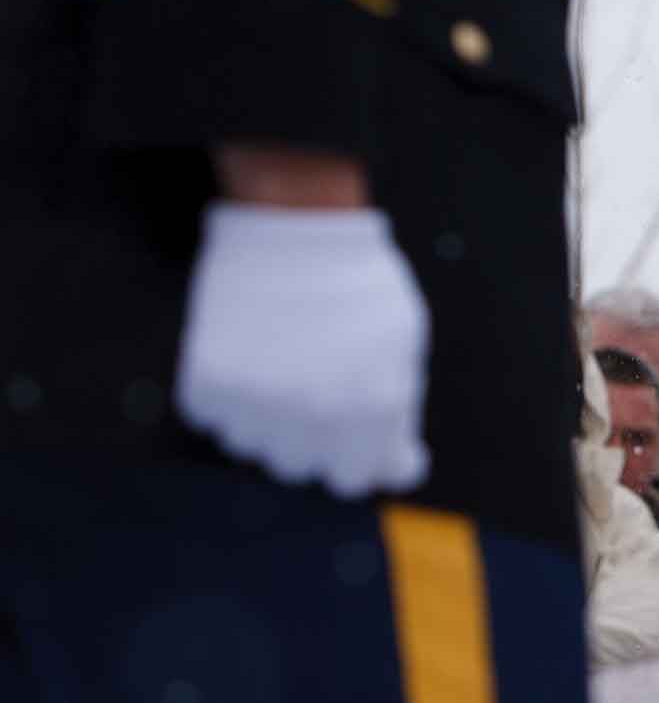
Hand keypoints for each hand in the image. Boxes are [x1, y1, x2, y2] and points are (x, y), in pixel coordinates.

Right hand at [174, 202, 430, 496]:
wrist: (294, 223)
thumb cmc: (360, 284)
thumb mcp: (405, 344)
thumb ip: (401, 413)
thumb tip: (400, 470)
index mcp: (371, 410)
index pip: (353, 479)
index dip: (357, 456)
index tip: (357, 432)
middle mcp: (314, 417)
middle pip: (300, 466)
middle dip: (313, 437)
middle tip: (316, 384)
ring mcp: (256, 403)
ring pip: (256, 445)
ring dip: (269, 418)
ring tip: (282, 361)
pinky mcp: (209, 383)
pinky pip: (217, 417)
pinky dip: (231, 396)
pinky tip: (250, 354)